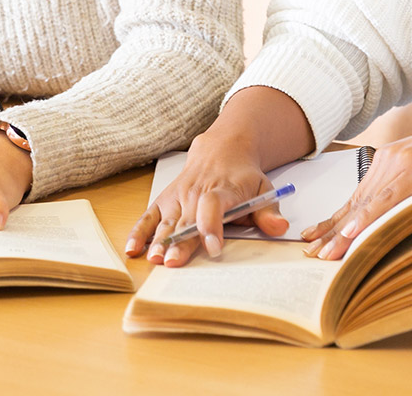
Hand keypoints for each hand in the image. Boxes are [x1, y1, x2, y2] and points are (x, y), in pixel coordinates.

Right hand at [125, 129, 289, 266]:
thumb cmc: (242, 175)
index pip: (214, 206)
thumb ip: (269, 211)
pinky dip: (139, 232)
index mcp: (222, 189)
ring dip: (158, 240)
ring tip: (153, 259)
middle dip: (180, 242)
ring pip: (167, 220)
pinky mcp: (164, 200)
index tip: (214, 247)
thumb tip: (279, 227)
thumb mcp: (263, 188)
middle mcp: (196, 192)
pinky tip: (132, 249)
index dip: (212, 226)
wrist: (223, 149)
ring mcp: (178, 196)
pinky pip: (149, 216)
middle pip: (186, 219)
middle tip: (173, 263)